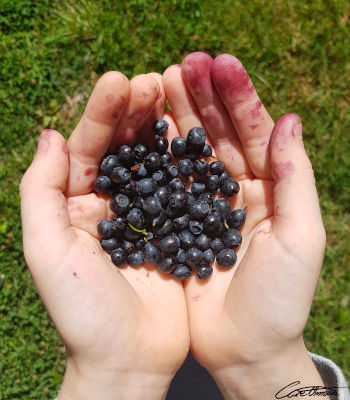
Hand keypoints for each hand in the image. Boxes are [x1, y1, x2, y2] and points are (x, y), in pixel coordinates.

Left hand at [20, 72, 188, 399]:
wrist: (129, 359)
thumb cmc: (85, 314)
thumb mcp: (47, 253)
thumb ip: (40, 192)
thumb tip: (49, 135)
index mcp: (74, 206)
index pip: (85, 148)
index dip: (102, 114)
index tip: (121, 80)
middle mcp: (107, 204)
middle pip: (119, 147)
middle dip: (133, 112)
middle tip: (153, 80)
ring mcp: (143, 215)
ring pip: (150, 161)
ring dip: (160, 128)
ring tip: (173, 95)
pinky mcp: (172, 229)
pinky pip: (177, 187)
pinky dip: (184, 161)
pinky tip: (194, 136)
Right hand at [163, 53, 326, 398]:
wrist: (245, 348)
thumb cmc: (279, 299)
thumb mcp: (300, 237)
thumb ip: (296, 178)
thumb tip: (288, 119)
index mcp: (270, 189)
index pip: (256, 133)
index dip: (239, 98)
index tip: (220, 64)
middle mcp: (237, 190)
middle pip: (221, 134)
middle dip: (204, 98)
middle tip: (183, 63)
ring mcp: (205, 205)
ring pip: (192, 152)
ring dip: (178, 117)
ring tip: (161, 82)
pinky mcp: (180, 223)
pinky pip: (170, 183)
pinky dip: (159, 155)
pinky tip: (146, 130)